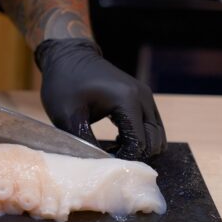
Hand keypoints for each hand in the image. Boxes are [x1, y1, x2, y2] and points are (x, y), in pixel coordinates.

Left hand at [35, 38, 166, 160]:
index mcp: (127, 100)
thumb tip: (100, 164)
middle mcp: (143, 97)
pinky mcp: (143, 97)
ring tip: (113, 148)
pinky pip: (152, 125)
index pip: (139, 143)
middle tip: (109, 156)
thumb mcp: (67, 115)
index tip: (104, 163)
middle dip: (135, 155)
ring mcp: (146, 96)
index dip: (124, 159)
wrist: (68, 57)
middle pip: (154, 141)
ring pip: (157, 135)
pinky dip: (141, 137)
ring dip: (140, 147)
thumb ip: (84, 141)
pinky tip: (118, 139)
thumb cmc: (64, 83)